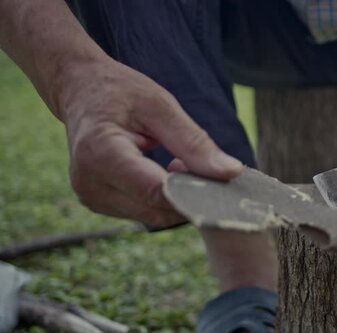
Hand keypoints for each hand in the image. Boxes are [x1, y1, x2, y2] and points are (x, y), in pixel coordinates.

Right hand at [56, 58, 243, 226]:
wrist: (80, 90)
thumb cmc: (120, 92)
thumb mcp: (162, 107)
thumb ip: (195, 143)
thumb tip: (233, 173)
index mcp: (101, 153)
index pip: (157, 191)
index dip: (195, 192)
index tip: (224, 181)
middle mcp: (90, 183)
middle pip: (157, 209)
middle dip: (190, 195)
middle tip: (205, 165)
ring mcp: (92, 197)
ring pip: (153, 216)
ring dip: (177, 197)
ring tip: (180, 161)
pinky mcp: (98, 203)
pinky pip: (143, 211)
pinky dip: (163, 198)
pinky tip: (166, 171)